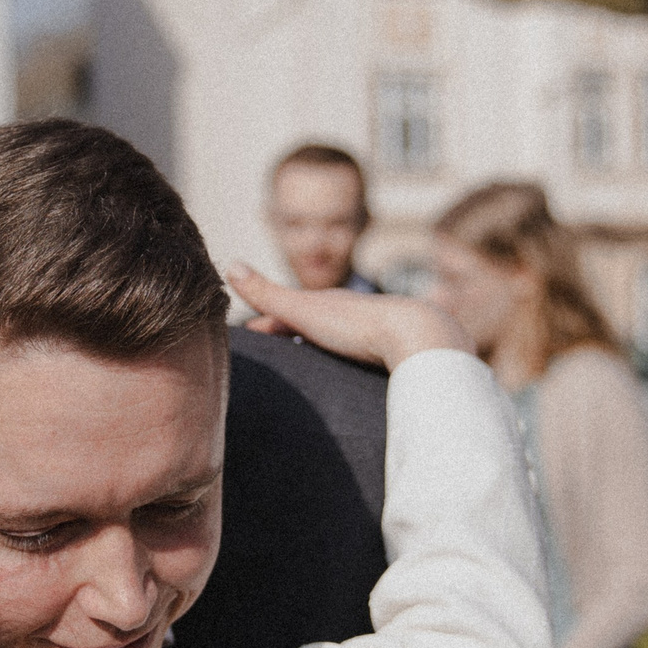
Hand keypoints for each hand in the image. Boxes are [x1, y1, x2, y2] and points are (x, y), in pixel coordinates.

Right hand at [227, 264, 467, 371]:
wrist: (418, 338)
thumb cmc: (357, 324)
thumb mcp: (304, 309)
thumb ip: (267, 293)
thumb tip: (229, 264)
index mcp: (330, 304)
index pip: (290, 311)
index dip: (268, 323)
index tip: (251, 337)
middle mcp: (353, 315)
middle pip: (317, 326)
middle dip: (295, 336)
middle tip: (275, 355)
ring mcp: (375, 335)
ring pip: (342, 343)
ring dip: (323, 352)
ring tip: (308, 372)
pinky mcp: (392, 356)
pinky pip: (364, 362)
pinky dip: (347, 367)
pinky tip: (348, 384)